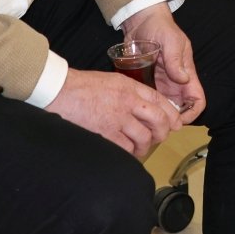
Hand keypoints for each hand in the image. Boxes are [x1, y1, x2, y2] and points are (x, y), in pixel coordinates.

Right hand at [45, 67, 182, 159]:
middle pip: (158, 120)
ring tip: (140, 148)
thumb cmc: (81, 86)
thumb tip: (143, 106)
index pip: (159, 101)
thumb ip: (129, 91)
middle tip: (160, 138)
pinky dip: (129, 152)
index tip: (176, 123)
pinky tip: (126, 152)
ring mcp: (117, 118)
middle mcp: (127, 102)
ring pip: (144, 137)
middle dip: (163, 132)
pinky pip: (126, 148)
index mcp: (130, 87)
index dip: (171, 114)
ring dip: (144, 145)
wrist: (58, 91)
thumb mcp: (111, 81)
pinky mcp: (105, 133)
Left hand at [123, 2, 205, 125]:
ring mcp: (162, 82)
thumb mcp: (171, 41)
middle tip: (156, 126)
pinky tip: (136, 110)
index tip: (177, 121)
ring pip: (165, 106)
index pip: (197, 100)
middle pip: (181, 108)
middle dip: (172, 119)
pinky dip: (147, 105)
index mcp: (187, 73)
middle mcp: (176, 81)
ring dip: (158, 115)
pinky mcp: (148, 80)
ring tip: (144, 121)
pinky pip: (150, 98)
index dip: (192, 113)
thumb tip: (182, 79)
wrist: (141, 20)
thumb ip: (176, 60)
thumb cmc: (160, 27)